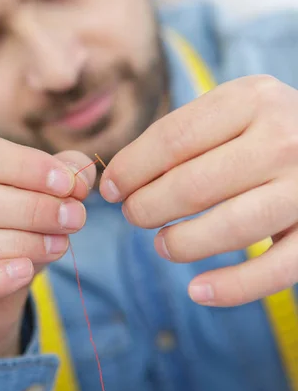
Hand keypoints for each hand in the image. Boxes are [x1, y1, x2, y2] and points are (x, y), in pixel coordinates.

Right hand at [0, 136, 95, 356]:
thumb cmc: (5, 232)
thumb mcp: (35, 198)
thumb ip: (59, 179)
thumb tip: (81, 172)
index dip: (27, 166)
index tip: (70, 183)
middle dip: (32, 208)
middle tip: (75, 218)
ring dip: (20, 243)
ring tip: (59, 245)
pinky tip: (25, 272)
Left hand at [101, 75, 297, 306]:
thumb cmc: (271, 127)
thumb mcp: (237, 107)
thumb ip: (188, 132)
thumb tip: (122, 174)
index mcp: (253, 99)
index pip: (173, 138)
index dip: (131, 168)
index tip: (110, 188)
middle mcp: (283, 139)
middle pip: (192, 185)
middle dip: (146, 207)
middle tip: (133, 215)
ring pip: (228, 228)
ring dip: (181, 244)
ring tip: (162, 244)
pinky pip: (272, 270)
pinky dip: (231, 288)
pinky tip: (198, 291)